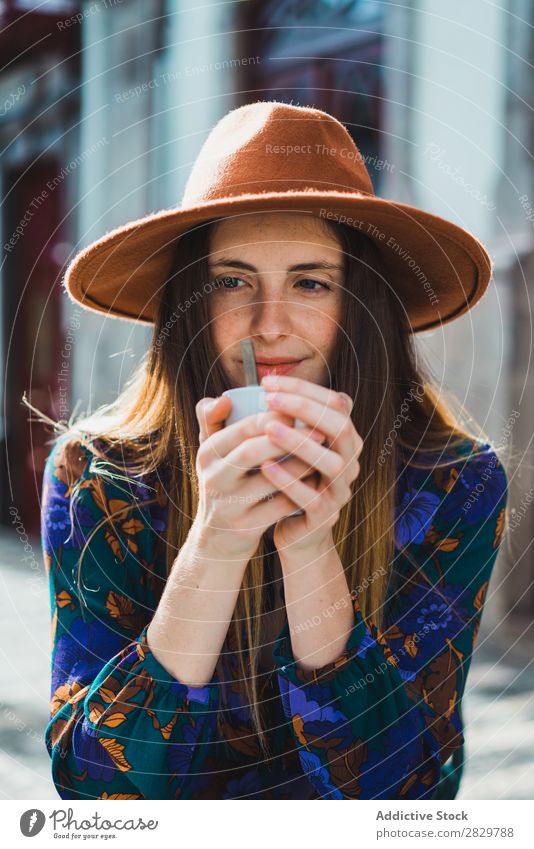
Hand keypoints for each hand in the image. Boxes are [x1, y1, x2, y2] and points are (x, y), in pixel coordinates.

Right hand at [193, 394, 326, 557]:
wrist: (218, 536)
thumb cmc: (223, 481)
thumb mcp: (213, 451)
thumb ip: (213, 419)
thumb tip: (226, 398)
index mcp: (207, 452)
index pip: (242, 428)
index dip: (276, 417)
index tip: (303, 411)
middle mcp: (213, 478)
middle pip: (250, 452)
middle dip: (288, 439)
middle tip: (320, 432)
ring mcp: (228, 505)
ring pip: (268, 481)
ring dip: (300, 466)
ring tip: (322, 454)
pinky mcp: (245, 527)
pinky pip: (279, 507)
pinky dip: (300, 492)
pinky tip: (316, 482)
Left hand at [259, 375, 362, 554]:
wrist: (299, 533)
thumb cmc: (292, 480)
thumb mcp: (293, 448)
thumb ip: (290, 419)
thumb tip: (270, 384)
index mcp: (344, 440)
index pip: (336, 403)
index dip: (304, 389)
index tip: (268, 382)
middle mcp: (349, 461)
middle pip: (340, 427)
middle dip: (304, 407)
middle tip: (269, 398)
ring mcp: (340, 490)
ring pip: (331, 462)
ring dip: (299, 442)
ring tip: (268, 428)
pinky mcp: (325, 516)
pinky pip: (311, 497)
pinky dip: (288, 480)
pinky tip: (265, 466)